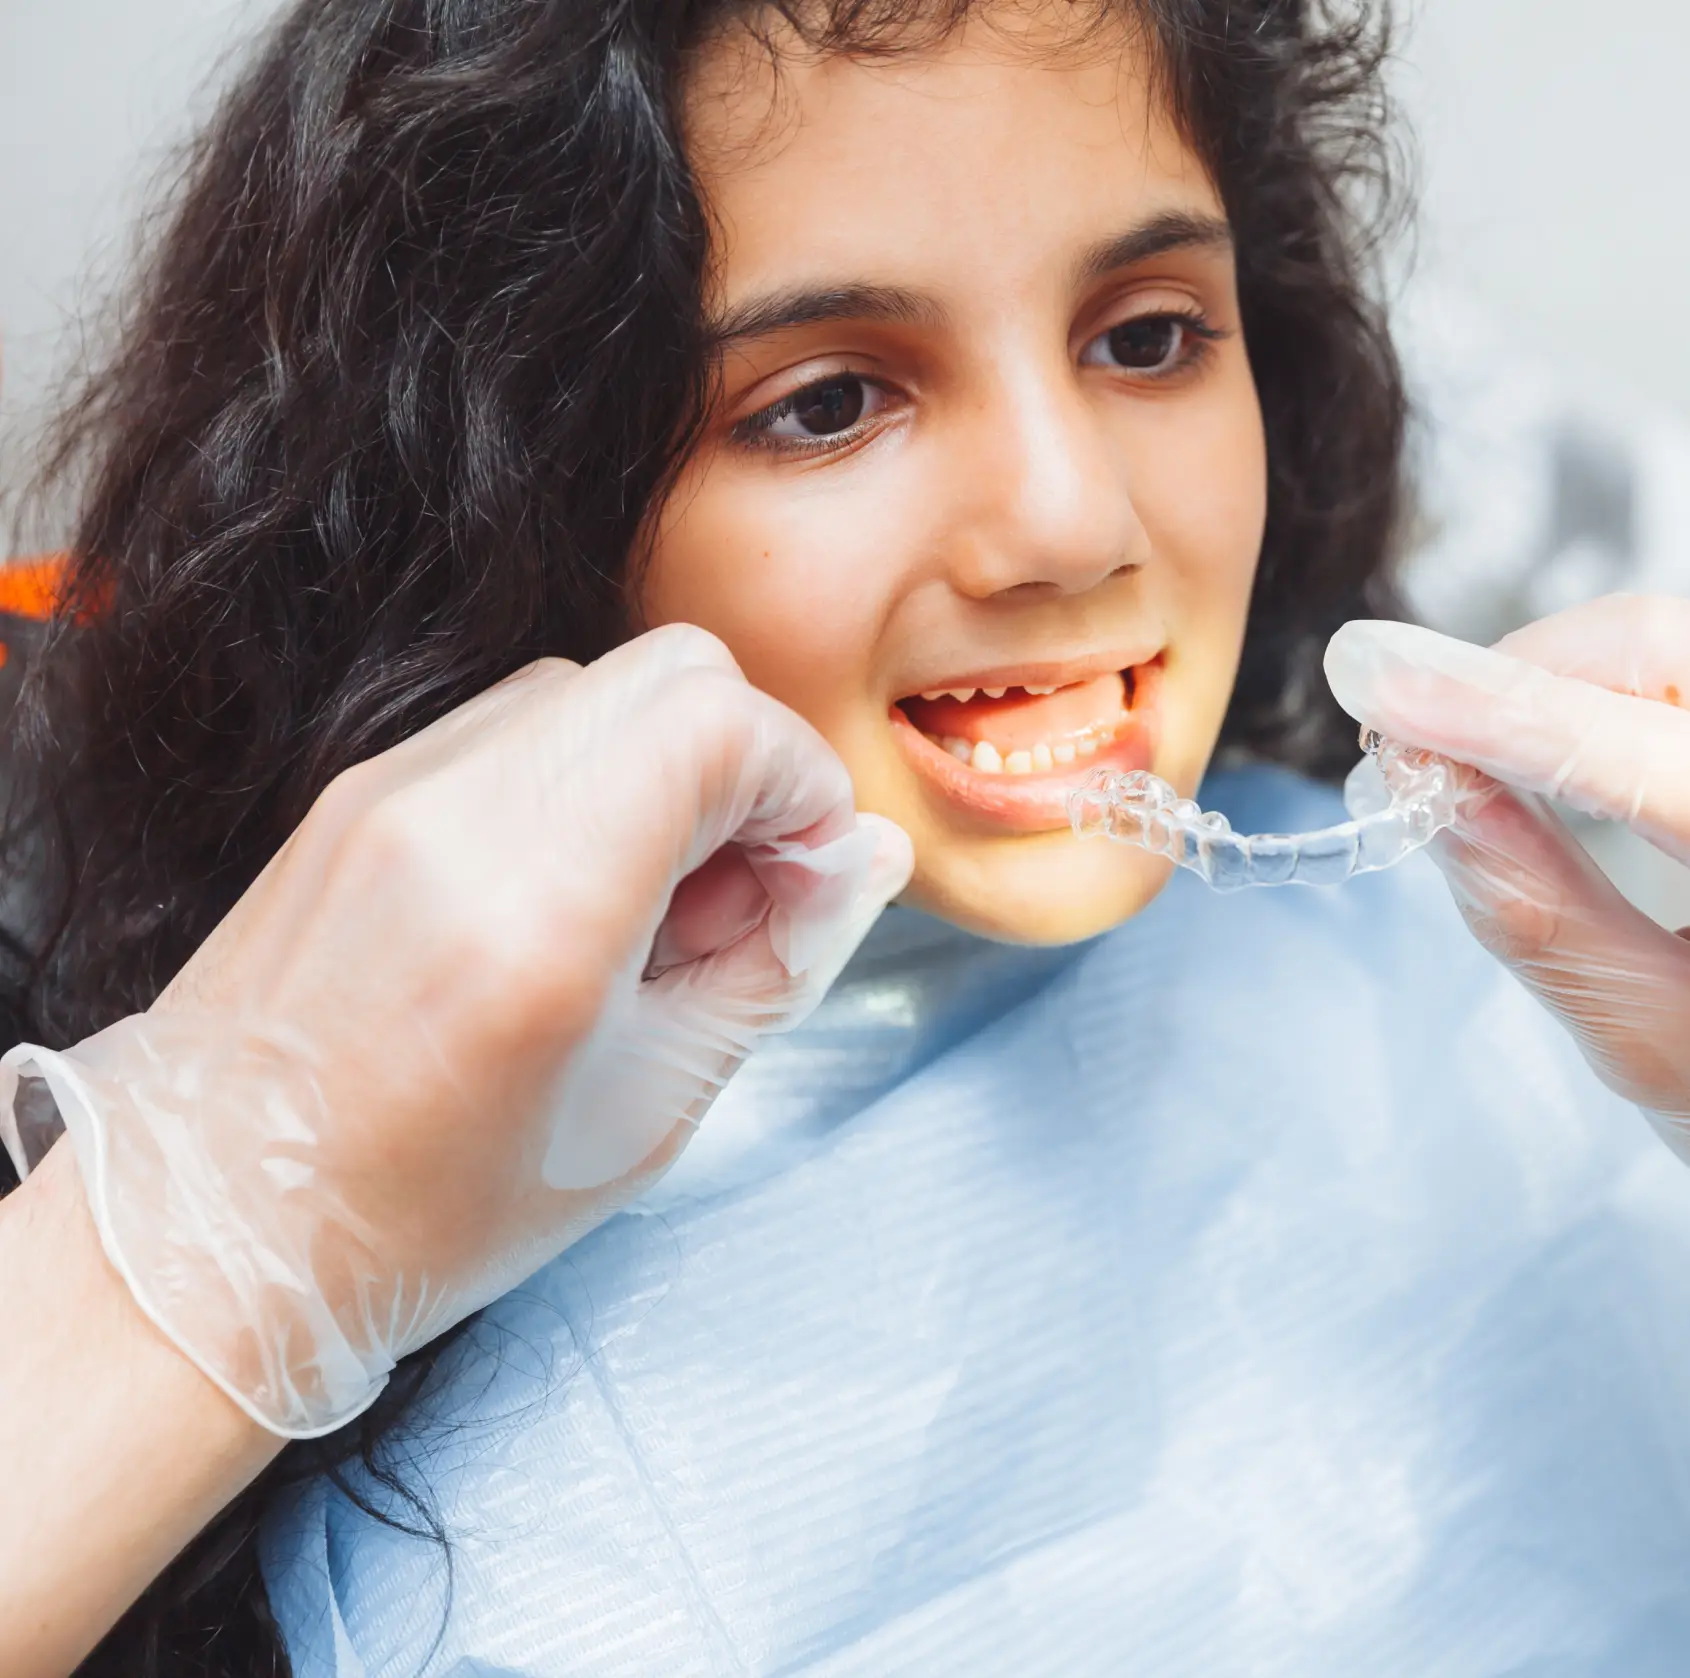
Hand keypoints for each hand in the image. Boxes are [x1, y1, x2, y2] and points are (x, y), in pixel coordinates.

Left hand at [0, 625, 911, 1436]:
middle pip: (673, 671)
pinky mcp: (358, 790)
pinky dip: (585, 776)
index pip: (721, 723)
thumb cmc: (427, 1211)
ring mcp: (393, 788)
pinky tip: (572, 889)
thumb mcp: (645, 1115)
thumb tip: (862, 863)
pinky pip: (517, 726)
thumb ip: (771, 969)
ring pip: (596, 685)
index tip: (808, 872)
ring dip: (665, 764)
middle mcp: (459, 815)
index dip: (802, 783)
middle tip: (743, 884)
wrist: (210, 1227)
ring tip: (651, 900)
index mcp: (539, 909)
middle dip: (747, 761)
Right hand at [1324, 594, 1689, 1158]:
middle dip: (1513, 681)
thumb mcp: (1660, 1044)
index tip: (1391, 703)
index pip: (1643, 757)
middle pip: (1649, 651)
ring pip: (1648, 648)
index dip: (1506, 720)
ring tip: (1454, 752)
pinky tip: (1521, 749)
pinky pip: (1652, 677)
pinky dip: (1571, 697)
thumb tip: (1437, 803)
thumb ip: (1547, 921)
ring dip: (1535, 686)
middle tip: (1409, 738)